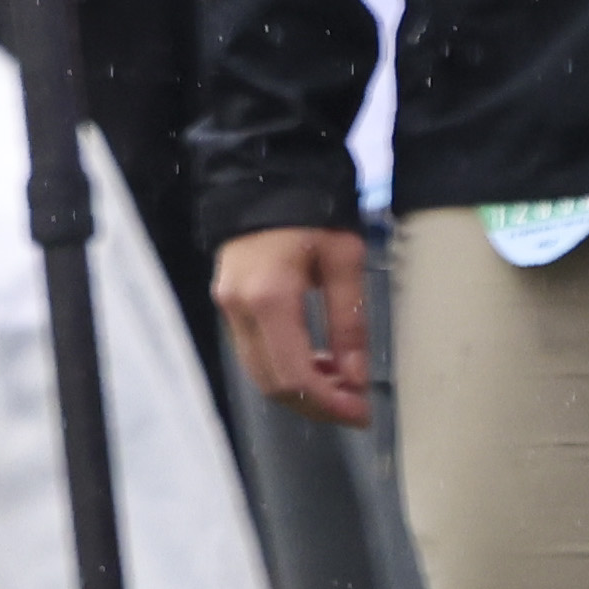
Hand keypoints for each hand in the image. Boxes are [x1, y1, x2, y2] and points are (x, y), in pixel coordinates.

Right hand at [217, 220, 376, 430]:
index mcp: (268, 298)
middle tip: (355, 408)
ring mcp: (226, 307)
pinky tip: (317, 362)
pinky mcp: (227, 303)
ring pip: (259, 373)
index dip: (328, 404)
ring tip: (342, 385)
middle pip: (271, 383)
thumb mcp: (344, 261)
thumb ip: (349, 322)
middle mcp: (238, 309)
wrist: (267, 174)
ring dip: (301, 389)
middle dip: (316, 404)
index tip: (362, 414)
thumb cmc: (313, 211)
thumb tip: (356, 378)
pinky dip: (285, 368)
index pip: (294, 375)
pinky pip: (253, 353)